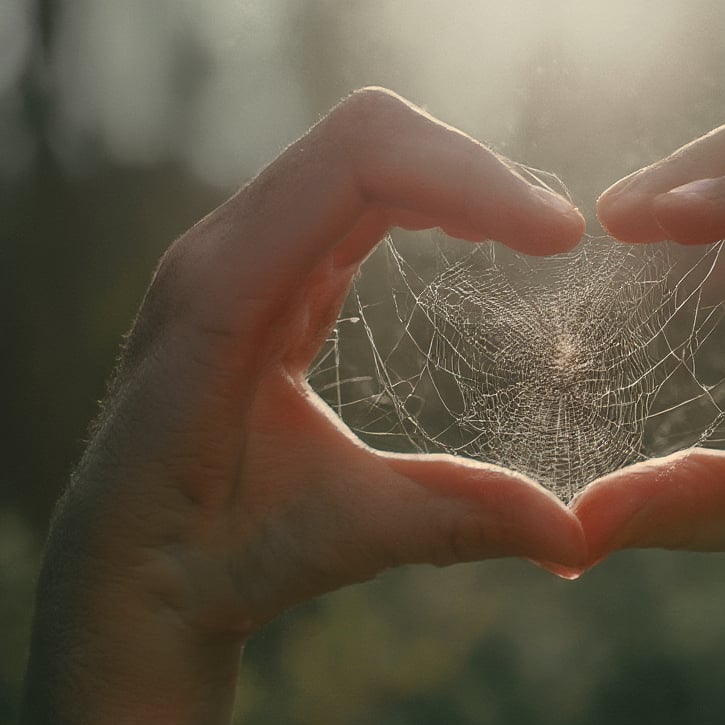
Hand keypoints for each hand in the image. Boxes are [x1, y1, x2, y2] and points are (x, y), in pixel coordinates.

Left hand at [18, 88, 586, 724]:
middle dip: (476, 171)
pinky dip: (422, 195)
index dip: (471, 179)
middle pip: (368, 136)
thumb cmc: (214, 555)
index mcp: (227, 292)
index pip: (361, 163)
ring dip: (453, 177)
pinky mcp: (263, 267)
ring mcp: (240, 250)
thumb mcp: (345, 534)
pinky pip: (348, 189)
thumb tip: (576, 539)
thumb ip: (463, 521)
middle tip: (559, 234)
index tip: (557, 238)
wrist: (131, 568)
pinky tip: (468, 235)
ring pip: (361, 152)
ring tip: (530, 233)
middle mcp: (226, 249)